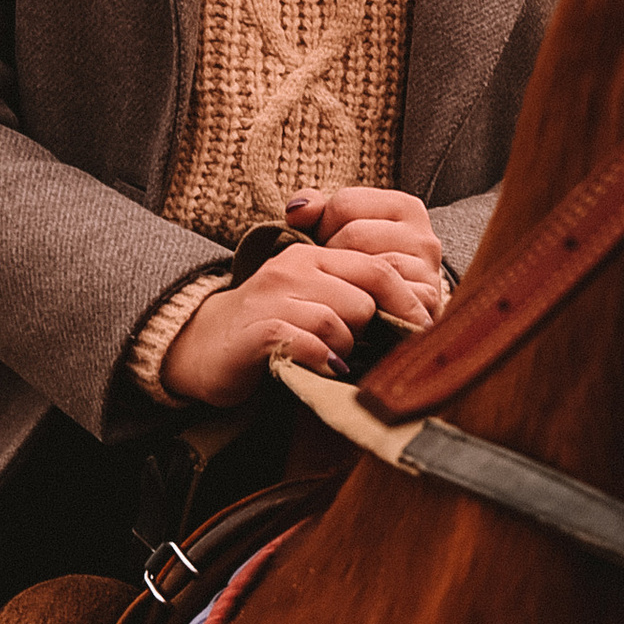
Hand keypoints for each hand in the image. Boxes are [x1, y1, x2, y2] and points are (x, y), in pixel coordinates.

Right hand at [159, 186, 448, 408]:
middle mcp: (293, 269)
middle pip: (363, 299)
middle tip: (347, 346)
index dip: (404, 302)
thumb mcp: (311, 297)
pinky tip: (318, 366)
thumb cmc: (271, 326)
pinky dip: (321, 360)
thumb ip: (351, 293)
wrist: (204, 346)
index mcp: (312, 256)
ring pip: (339, 323)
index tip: (420, 329)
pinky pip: (310, 343)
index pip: (377, 268)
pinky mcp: (260, 330)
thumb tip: (409, 311)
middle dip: (365, 330)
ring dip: (341, 349)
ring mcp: (274, 298)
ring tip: (325, 356)